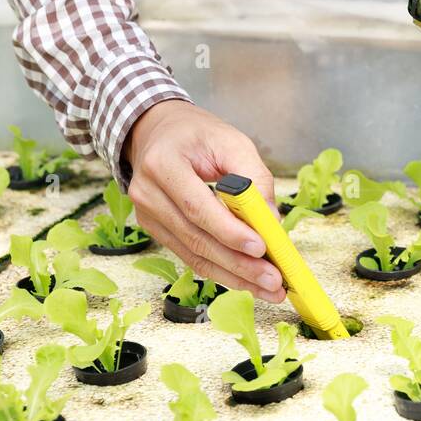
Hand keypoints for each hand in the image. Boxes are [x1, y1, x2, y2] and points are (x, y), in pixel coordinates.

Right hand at [123, 100, 284, 301]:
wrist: (158, 132)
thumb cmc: (197, 135)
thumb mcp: (232, 142)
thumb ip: (255, 177)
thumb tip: (272, 221)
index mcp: (163, 164)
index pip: (197, 207)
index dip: (229, 231)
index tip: (261, 247)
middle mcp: (147, 193)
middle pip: (196, 238)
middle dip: (238, 264)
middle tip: (274, 280)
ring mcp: (146, 215)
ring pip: (193, 254)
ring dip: (233, 275)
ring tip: (268, 287)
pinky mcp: (155, 230)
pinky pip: (189, 256)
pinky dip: (220, 270)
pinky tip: (246, 279)